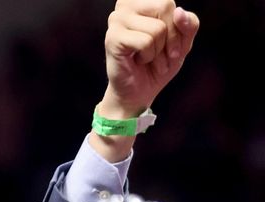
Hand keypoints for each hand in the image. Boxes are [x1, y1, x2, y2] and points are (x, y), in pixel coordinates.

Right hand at [88, 0, 198, 162]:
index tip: (171, 43)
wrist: (140, 92)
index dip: (177, 25)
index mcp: (141, 2)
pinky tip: (138, 60)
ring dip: (159, 50)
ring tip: (148, 58)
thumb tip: (179, 12)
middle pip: (165, 6)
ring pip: (157, 28)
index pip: (169, 2)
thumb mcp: (183, 43)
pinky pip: (146, 41)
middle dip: (171, 36)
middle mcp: (125, 6)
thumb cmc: (158, 64)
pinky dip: (148, 56)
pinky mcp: (112, 38)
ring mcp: (116, 20)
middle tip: (162, 52)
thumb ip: (188, 25)